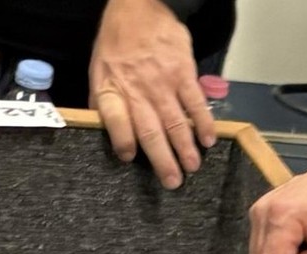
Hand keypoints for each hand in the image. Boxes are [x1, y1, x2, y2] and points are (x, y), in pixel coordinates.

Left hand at [90, 0, 215, 189]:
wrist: (139, 8)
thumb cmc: (115, 43)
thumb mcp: (98, 71)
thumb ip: (102, 103)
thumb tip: (104, 132)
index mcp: (113, 91)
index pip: (115, 122)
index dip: (122, 142)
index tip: (130, 159)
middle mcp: (138, 91)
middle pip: (150, 131)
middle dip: (162, 160)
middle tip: (173, 182)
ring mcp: (163, 83)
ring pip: (175, 121)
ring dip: (185, 148)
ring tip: (192, 168)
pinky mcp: (183, 73)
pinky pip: (195, 102)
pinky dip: (203, 122)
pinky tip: (208, 140)